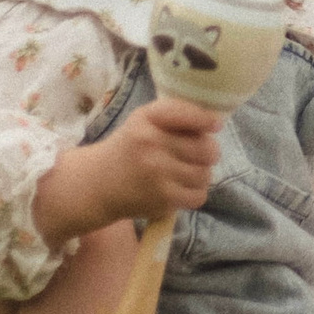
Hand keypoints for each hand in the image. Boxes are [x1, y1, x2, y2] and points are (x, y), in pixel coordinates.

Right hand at [91, 97, 221, 222]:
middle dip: (208, 151)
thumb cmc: (129, 147)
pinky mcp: (162, 199)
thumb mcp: (144, 120)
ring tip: (186, 171)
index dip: (206, 119)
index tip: (215, 125)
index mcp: (147, 120)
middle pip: (206, 148)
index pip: (186, 114)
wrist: (97, 184)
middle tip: (198, 154)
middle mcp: (151, 144)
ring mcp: (157, 174)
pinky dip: (195, 193)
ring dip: (202, 173)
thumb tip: (215, 122)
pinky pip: (199, 195)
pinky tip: (181, 188)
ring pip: (205, 173)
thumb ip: (176, 114)